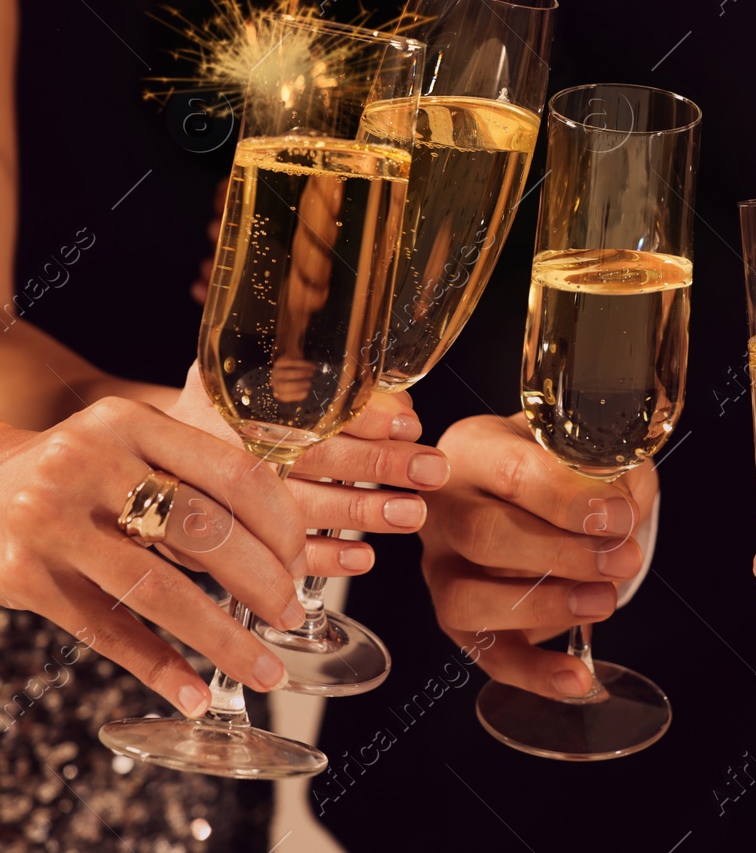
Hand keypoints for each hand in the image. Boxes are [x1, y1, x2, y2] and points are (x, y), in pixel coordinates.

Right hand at [0, 397, 310, 720]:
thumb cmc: (73, 469)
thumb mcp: (126, 442)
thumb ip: (192, 468)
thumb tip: (287, 536)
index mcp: (130, 422)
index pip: (233, 473)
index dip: (281, 523)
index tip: (303, 559)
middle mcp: (88, 466)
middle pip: (203, 533)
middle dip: (262, 583)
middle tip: (290, 614)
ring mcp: (51, 524)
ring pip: (160, 591)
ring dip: (222, 639)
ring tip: (264, 669)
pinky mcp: (23, 577)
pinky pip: (107, 630)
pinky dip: (158, 667)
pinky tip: (194, 693)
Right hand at [168, 363, 446, 575]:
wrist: (138, 458)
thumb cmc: (222, 417)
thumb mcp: (258, 384)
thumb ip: (327, 390)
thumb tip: (399, 404)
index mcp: (231, 394)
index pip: (303, 402)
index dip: (358, 414)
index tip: (407, 421)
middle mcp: (218, 442)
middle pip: (308, 454)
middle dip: (376, 463)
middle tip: (431, 470)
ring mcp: (209, 494)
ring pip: (296, 507)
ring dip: (359, 511)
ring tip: (410, 513)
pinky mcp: (208, 543)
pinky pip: (269, 555)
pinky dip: (322, 558)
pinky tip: (362, 556)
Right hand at [419, 413, 658, 697]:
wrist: (530, 492)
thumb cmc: (557, 465)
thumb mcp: (585, 446)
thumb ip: (607, 467)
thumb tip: (623, 512)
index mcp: (474, 448)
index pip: (510, 471)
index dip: (567, 498)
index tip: (619, 515)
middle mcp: (443, 507)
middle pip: (482, 534)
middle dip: (561, 553)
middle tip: (622, 559)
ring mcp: (439, 567)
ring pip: (467, 598)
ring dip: (544, 607)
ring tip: (603, 602)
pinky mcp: (455, 618)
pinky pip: (486, 653)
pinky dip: (535, 673)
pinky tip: (579, 678)